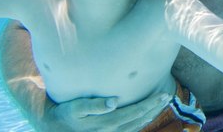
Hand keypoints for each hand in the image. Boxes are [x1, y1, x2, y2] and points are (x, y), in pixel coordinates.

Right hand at [40, 94, 170, 131]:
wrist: (54, 128)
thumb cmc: (65, 113)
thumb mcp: (76, 107)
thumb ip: (95, 105)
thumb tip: (115, 101)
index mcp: (107, 123)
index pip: (135, 112)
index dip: (150, 104)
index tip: (163, 94)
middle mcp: (111, 131)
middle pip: (139, 119)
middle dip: (154, 108)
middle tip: (168, 96)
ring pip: (136, 126)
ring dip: (150, 114)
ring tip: (161, 103)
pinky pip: (130, 130)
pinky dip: (140, 122)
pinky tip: (146, 115)